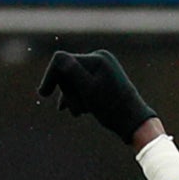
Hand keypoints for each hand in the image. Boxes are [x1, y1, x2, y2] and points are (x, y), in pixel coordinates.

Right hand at [36, 48, 160, 149]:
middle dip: (67, 91)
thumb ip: (72, 72)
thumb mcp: (88, 90)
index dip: (51, 76)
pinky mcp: (104, 79)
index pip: (62, 61)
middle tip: (76, 111)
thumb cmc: (112, 108)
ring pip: (75, 80)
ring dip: (73, 97)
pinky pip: (84, 85)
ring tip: (79, 113)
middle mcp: (101, 58)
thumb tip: (58, 56)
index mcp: (98, 58)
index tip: (43, 94)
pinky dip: (79, 97)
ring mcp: (103, 68)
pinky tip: (77, 111)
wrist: (134, 122)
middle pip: (68, 71)